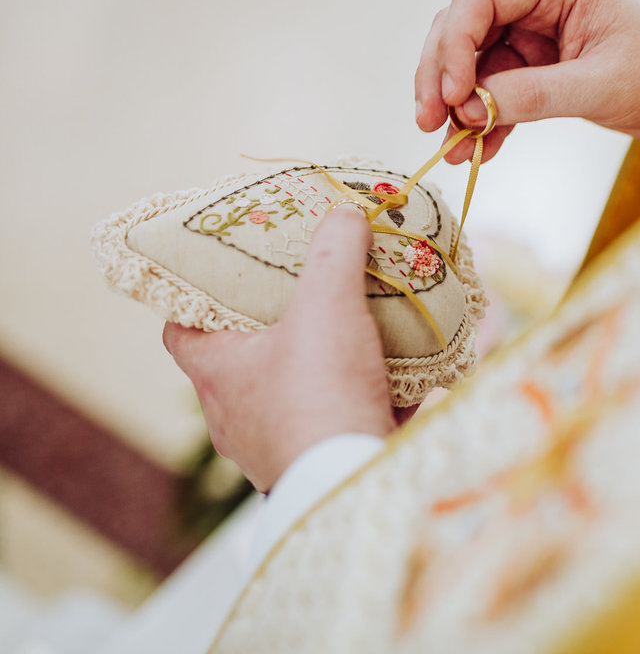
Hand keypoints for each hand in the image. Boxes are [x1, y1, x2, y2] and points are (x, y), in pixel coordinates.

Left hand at [162, 205, 395, 491]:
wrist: (352, 480)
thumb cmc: (319, 393)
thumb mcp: (328, 305)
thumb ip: (335, 253)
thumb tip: (347, 213)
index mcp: (218, 374)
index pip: (180, 331)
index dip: (196, 300)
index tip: (225, 276)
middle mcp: (237, 417)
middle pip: (244, 361)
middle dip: (277, 330)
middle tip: (308, 296)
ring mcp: (276, 446)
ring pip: (295, 396)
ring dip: (325, 368)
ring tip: (360, 335)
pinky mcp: (320, 466)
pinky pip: (339, 424)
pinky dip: (366, 402)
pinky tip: (405, 382)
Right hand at [414, 0, 639, 159]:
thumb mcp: (599, 85)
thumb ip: (533, 95)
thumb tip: (471, 109)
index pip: (479, 0)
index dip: (453, 45)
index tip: (450, 94)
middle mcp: (536, 2)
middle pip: (462, 29)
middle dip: (441, 77)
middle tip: (430, 123)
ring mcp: (534, 36)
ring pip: (472, 65)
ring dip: (458, 107)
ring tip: (452, 150)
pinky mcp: (538, 70)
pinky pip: (496, 93)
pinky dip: (485, 122)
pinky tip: (477, 153)